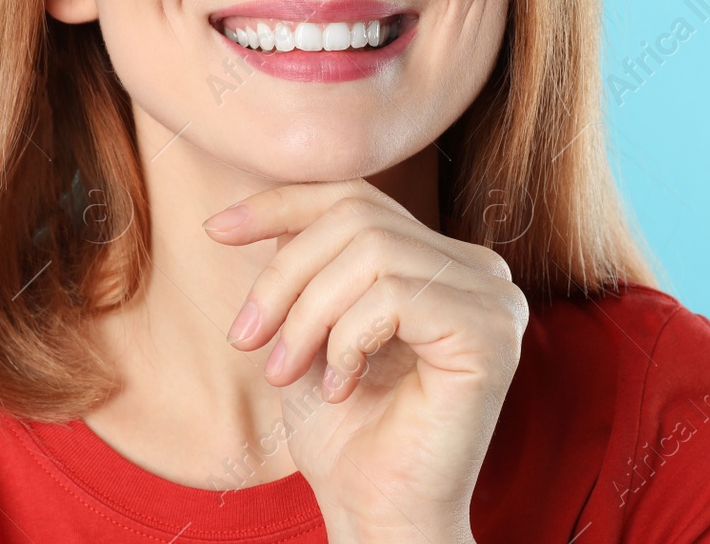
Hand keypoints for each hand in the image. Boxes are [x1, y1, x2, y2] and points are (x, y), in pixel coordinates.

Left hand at [204, 179, 527, 543]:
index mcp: (442, 260)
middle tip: (247, 340)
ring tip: (284, 370)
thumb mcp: (310, 328)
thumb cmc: (346, 432)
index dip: (282, 204)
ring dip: (307, 314)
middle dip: (285, 276)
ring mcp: (494, 298)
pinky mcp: (492, 333)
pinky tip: (341, 387)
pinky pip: (395, 296)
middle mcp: (480, 270)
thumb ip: (305, 265)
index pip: (357, 198)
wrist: (377, 513)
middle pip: (358, 218)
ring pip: (370, 253)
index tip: (215, 231)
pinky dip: (347, 339)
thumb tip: (258, 210)